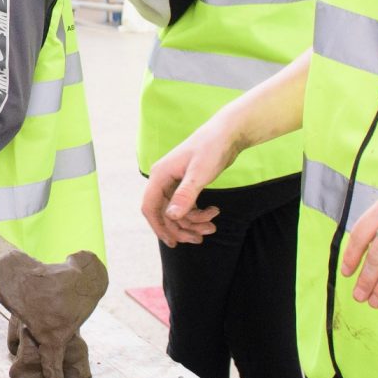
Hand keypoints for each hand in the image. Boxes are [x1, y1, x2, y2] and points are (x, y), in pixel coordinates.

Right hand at [140, 123, 236, 246]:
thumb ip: (185, 194)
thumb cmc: (212, 148)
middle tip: (200, 239)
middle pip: (164, 213)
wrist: (227, 134)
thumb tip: (171, 216)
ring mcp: (174, 182)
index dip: (158, 227)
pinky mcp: (185, 184)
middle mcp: (163, 179)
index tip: (172, 243)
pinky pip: (186, 205)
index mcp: (160, 175)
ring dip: (193, 222)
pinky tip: (213, 212)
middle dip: (181, 228)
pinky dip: (198, 213)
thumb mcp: (200, 173)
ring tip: (213, 226)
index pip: (150, 206)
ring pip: (177, 211)